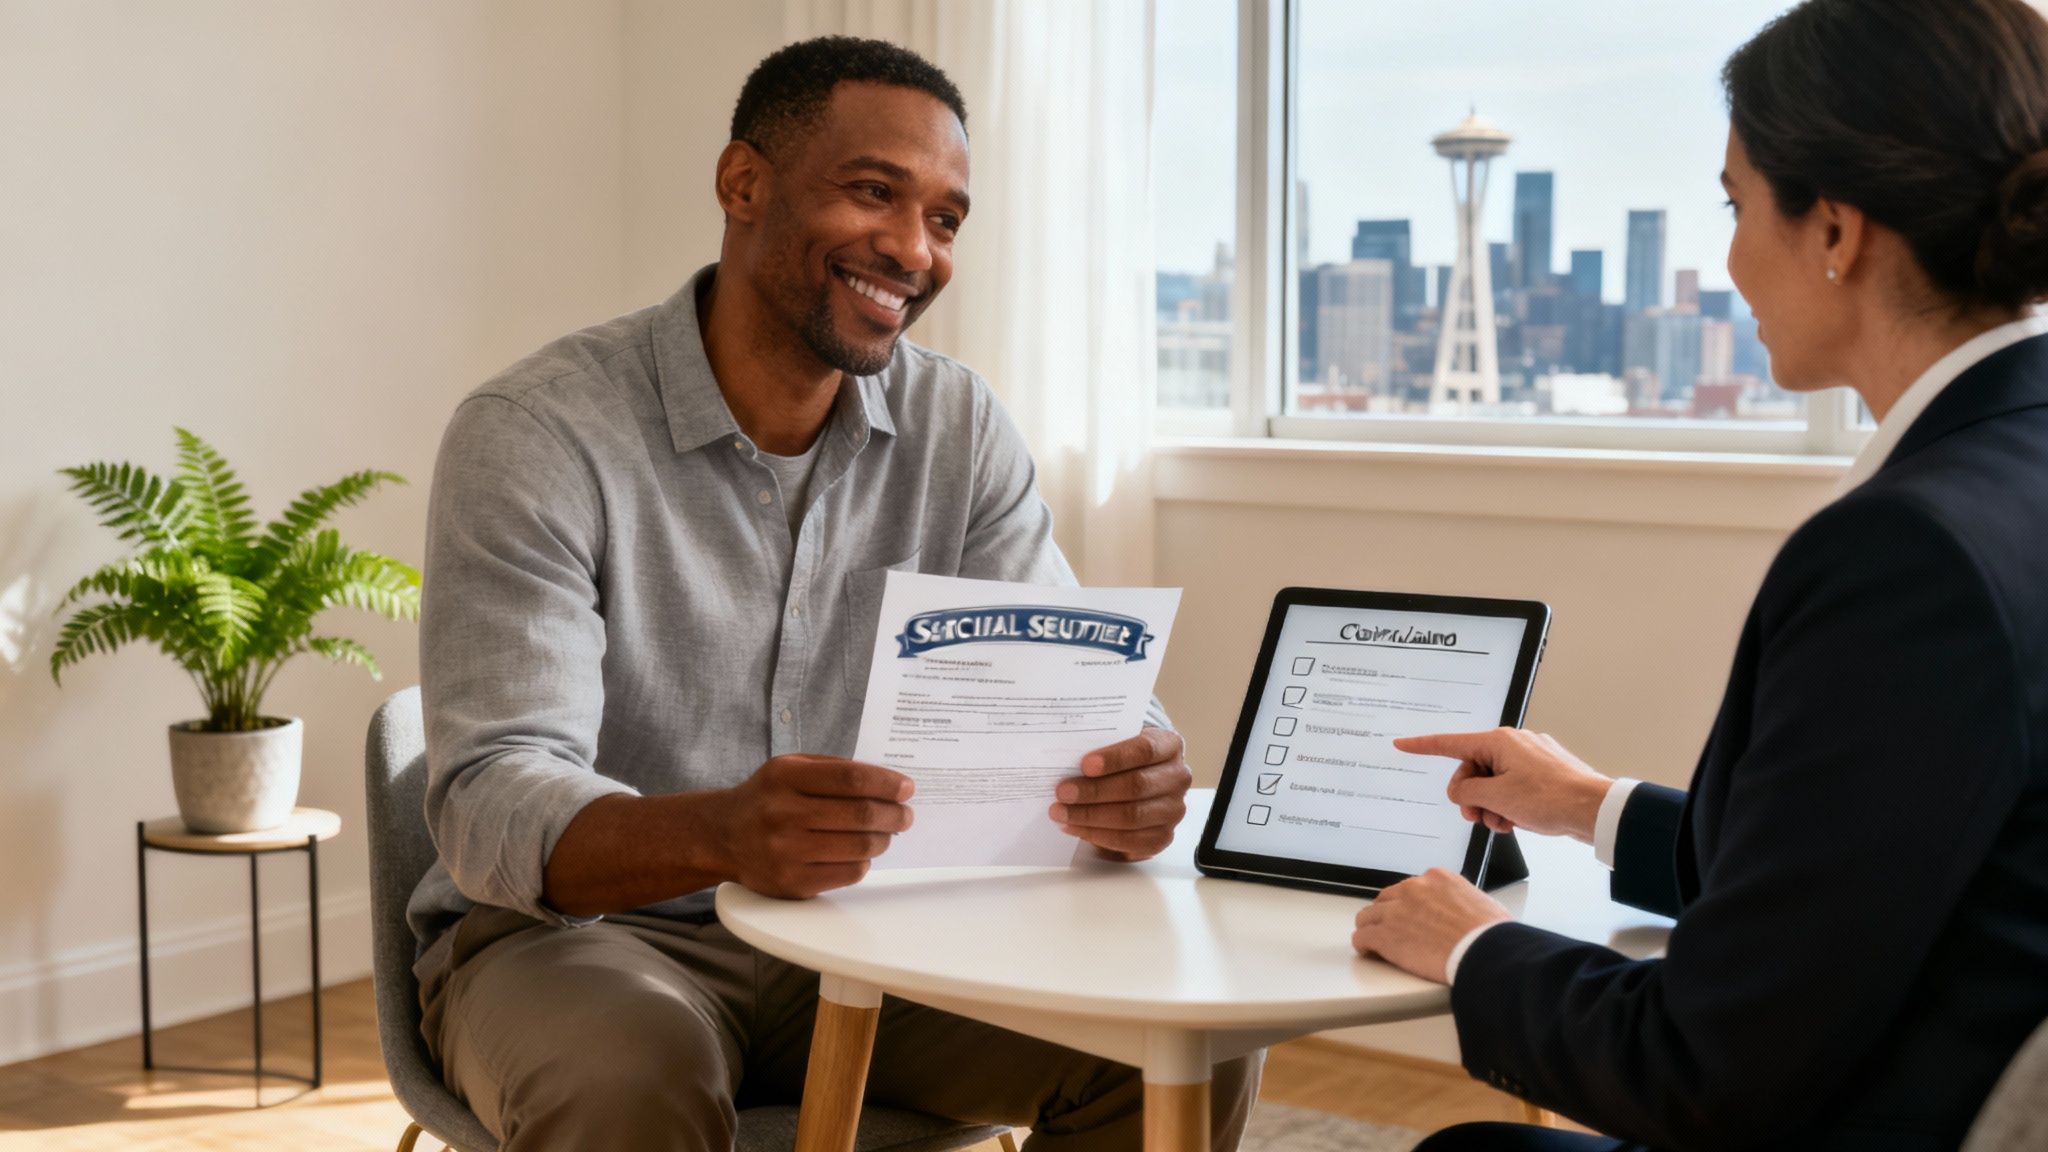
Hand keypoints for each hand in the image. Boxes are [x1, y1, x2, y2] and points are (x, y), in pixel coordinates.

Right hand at [713, 754, 913, 898]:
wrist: (723, 837)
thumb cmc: (767, 797)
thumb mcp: (790, 767)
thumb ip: (833, 769)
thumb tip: (887, 782)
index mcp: (785, 777)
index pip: (851, 778)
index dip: (886, 783)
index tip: (907, 787)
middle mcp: (783, 813)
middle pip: (860, 814)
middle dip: (894, 814)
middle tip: (905, 814)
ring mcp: (787, 852)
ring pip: (860, 847)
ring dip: (884, 839)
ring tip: (886, 833)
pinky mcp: (793, 883)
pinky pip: (849, 873)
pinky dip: (864, 861)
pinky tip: (861, 852)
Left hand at [1049, 726, 1192, 861]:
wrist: (1142, 779)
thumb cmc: (1125, 758)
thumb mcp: (1118, 741)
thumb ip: (1100, 745)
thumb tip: (1065, 756)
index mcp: (1170, 745)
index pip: (1145, 750)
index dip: (1115, 758)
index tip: (1085, 765)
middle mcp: (1178, 778)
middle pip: (1137, 786)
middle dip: (1095, 791)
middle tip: (1063, 792)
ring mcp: (1173, 810)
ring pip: (1132, 816)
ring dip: (1091, 816)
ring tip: (1061, 812)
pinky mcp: (1162, 836)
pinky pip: (1129, 841)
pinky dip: (1097, 835)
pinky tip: (1075, 827)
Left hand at [1352, 868, 1510, 983]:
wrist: (1485, 950)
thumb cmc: (1490, 933)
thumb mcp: (1480, 902)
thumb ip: (1461, 901)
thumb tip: (1463, 912)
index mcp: (1436, 879)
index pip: (1410, 888)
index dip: (1408, 905)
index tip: (1410, 916)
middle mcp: (1412, 890)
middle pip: (1386, 899)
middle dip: (1388, 915)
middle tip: (1393, 930)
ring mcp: (1395, 911)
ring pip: (1368, 916)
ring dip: (1372, 928)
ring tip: (1375, 941)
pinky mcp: (1385, 935)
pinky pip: (1362, 937)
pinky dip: (1364, 945)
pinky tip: (1369, 951)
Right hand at [1394, 727, 1613, 843]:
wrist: (1594, 810)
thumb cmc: (1551, 798)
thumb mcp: (1496, 798)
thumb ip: (1467, 792)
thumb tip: (1461, 791)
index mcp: (1499, 742)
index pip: (1450, 743)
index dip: (1423, 746)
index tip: (1402, 744)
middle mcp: (1514, 744)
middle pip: (1473, 770)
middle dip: (1471, 796)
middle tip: (1479, 817)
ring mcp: (1531, 757)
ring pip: (1493, 781)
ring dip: (1491, 805)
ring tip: (1503, 823)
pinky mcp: (1544, 772)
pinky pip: (1512, 786)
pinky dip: (1508, 805)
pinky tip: (1516, 821)